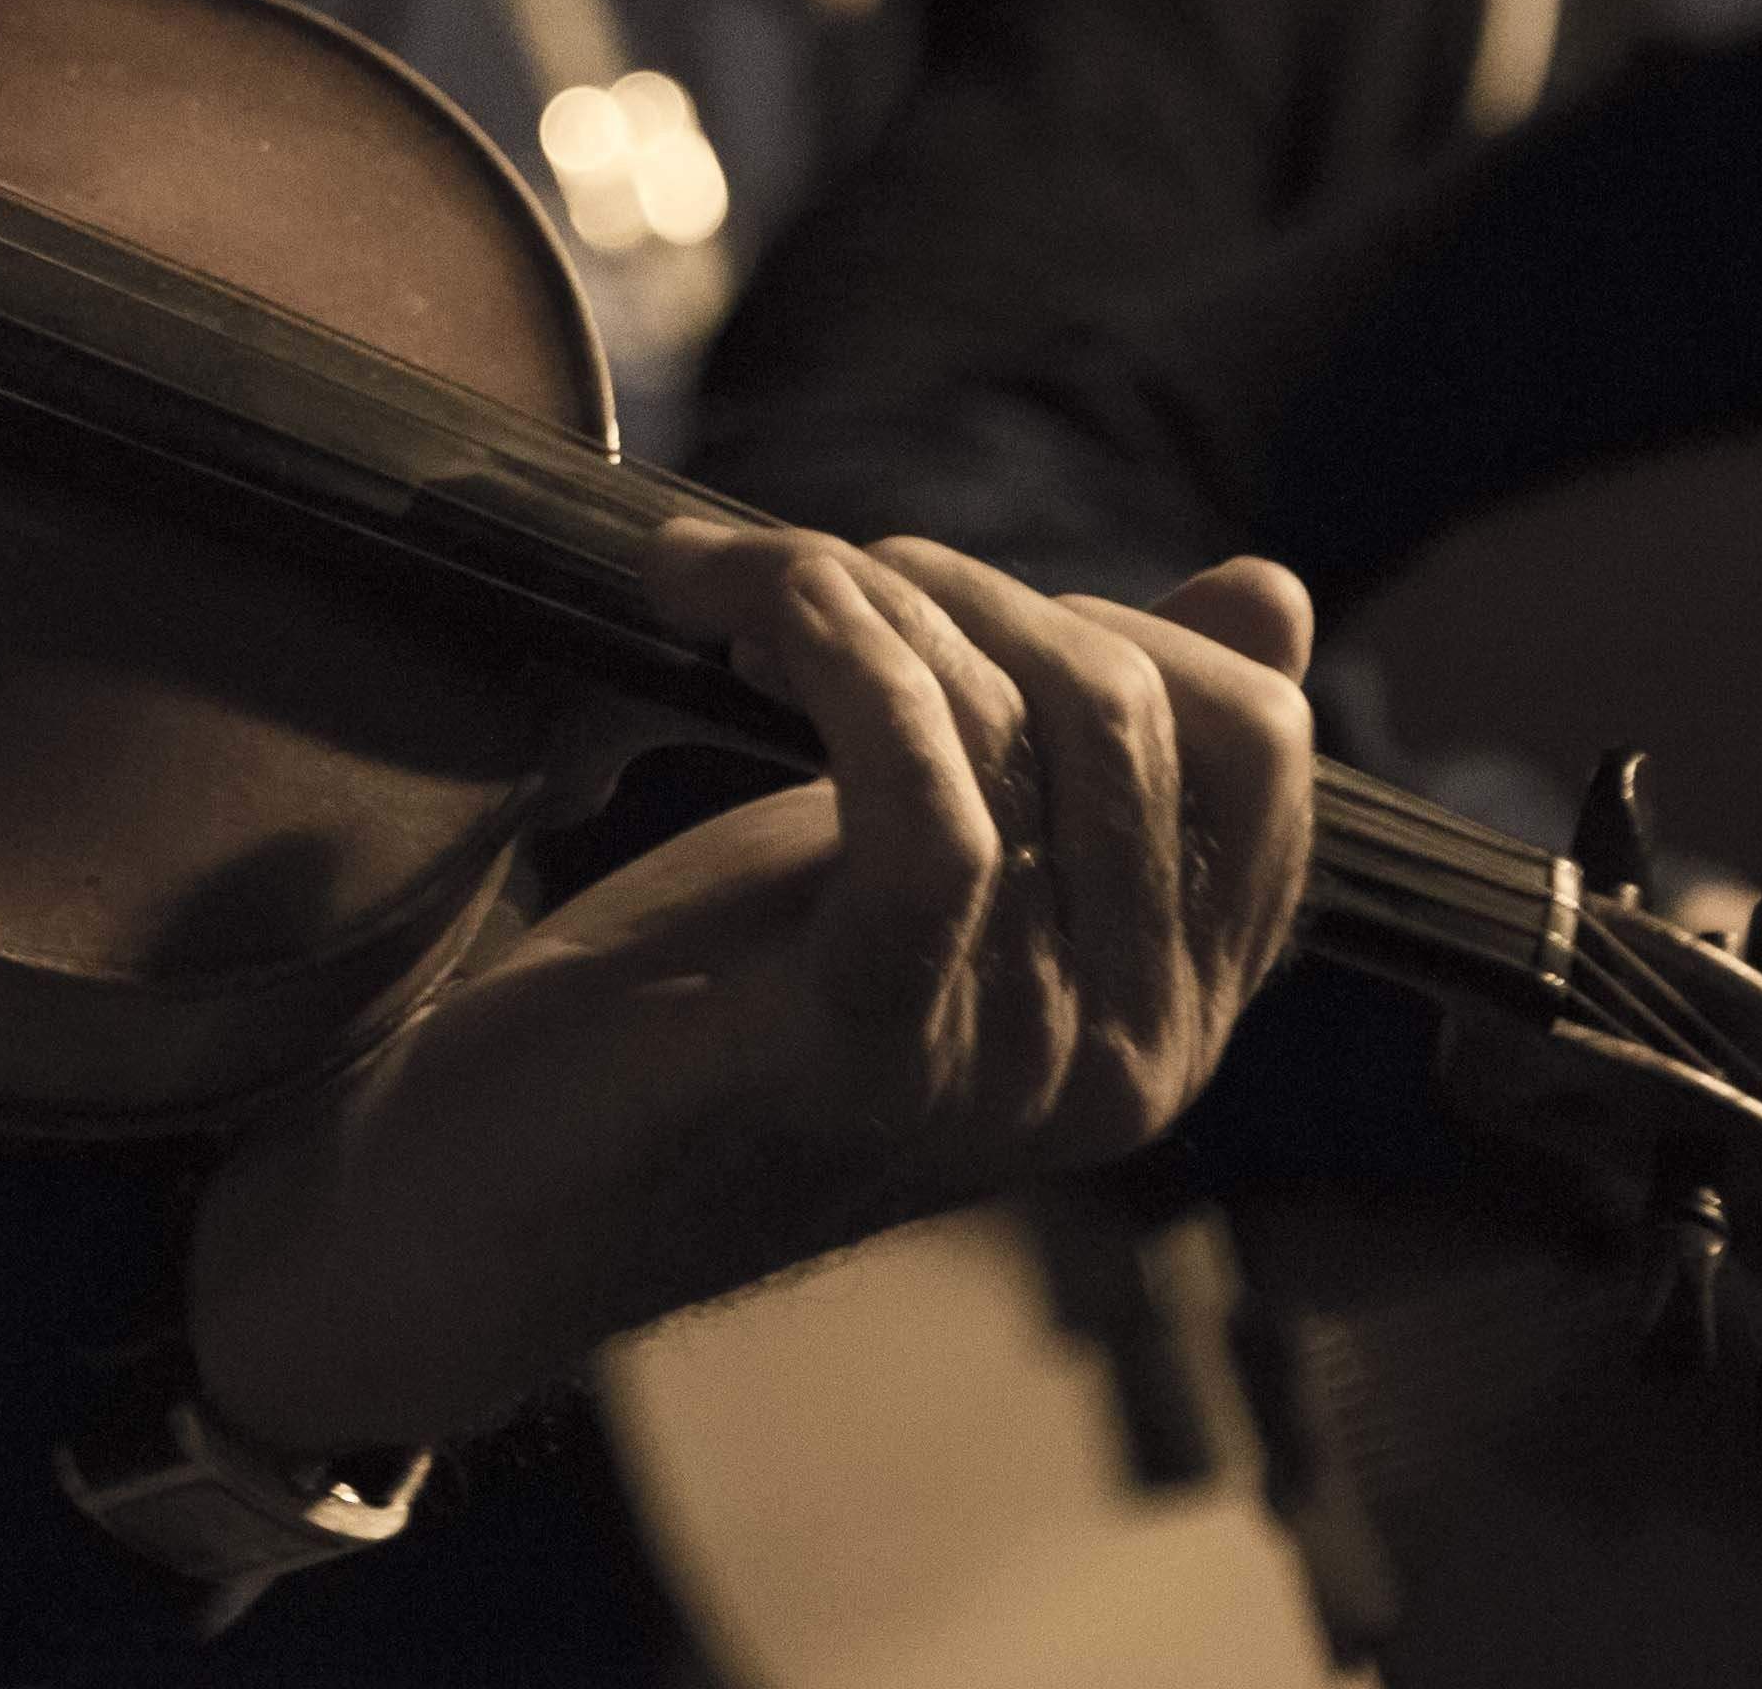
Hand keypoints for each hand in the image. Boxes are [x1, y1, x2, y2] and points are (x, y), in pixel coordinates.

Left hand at [183, 523, 1320, 1453]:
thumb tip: (1272, 591)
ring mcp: (1010, 1072)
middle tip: (806, 580)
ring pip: (1022, 731)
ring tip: (737, 593)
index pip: (1260, 751)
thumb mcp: (927, 844)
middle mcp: (1129, 1062)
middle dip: (960, 589)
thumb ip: (1084, 746)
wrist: (489, 1182)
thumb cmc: (706, 994)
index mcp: (1170, 1012)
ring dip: (866, 601)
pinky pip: (929, 809)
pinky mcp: (867, 1050)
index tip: (936, 598)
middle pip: (1133, 711)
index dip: (1107, 615)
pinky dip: (833, 657)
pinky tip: (718, 606)